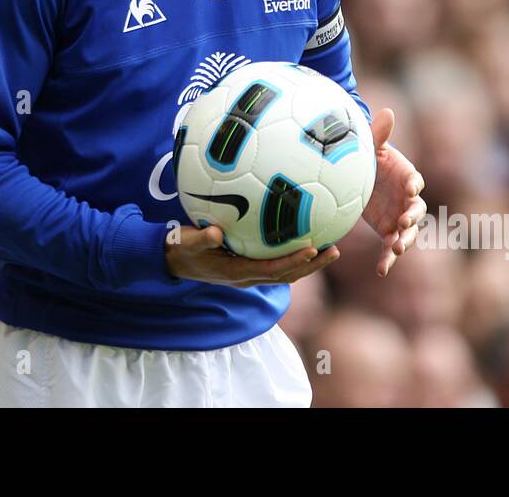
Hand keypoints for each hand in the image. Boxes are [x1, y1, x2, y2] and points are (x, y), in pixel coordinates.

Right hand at [165, 225, 339, 286]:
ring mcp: (250, 275)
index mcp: (237, 273)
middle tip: (335, 250)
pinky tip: (305, 239)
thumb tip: (215, 232)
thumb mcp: (186, 243)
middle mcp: (248, 278)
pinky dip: (294, 256)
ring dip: (309, 264)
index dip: (293, 261)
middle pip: (287, 276)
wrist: (173, 261)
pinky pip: (277, 264)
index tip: (312, 248)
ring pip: (285, 273)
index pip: (272, 270)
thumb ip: (201, 238)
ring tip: (330, 248)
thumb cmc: (181, 249)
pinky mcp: (249, 268)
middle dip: (312, 265)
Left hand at [362, 108, 426, 276]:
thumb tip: (388, 112)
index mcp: (406, 177)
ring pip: (409, 232)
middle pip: (417, 210)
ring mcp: (401, 217)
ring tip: (396, 248)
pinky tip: (382, 270)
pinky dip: (389, 259)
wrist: (361, 177)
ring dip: (405, 240)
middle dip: (412, 217)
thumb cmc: (370, 158)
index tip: (410, 187)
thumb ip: (380, 134)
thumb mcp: (372, 147)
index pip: (415, 180)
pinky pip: (391, 248)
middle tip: (403, 222)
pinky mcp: (390, 232)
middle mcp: (408, 199)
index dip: (414, 184)